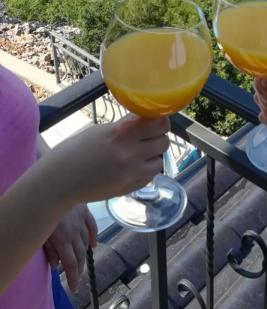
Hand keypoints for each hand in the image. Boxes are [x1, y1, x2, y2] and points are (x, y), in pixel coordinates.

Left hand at [44, 205, 96, 292]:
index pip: (71, 264)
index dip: (73, 278)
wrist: (54, 186)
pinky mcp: (86, 212)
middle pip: (80, 256)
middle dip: (79, 270)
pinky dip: (93, 237)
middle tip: (77, 279)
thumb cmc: (42, 211)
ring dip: (84, 256)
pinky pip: (92, 227)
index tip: (74, 288)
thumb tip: (56, 265)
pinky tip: (92, 245)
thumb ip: (51, 250)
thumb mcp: (43, 233)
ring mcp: (82, 222)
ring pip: (86, 243)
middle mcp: (75, 233)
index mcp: (64, 240)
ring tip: (81, 265)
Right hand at [48, 114, 169, 206]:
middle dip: (159, 137)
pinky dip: (145, 171)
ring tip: (141, 153)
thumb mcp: (101, 131)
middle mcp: (130, 153)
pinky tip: (133, 167)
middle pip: (164, 141)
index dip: (160, 120)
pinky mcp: (129, 189)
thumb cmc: (75, 150)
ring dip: (154, 156)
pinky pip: (149, 177)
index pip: (159, 123)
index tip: (156, 119)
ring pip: (160, 161)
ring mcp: (131, 173)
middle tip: (148, 136)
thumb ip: (124, 127)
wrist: (60, 181)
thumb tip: (144, 120)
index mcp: (121, 133)